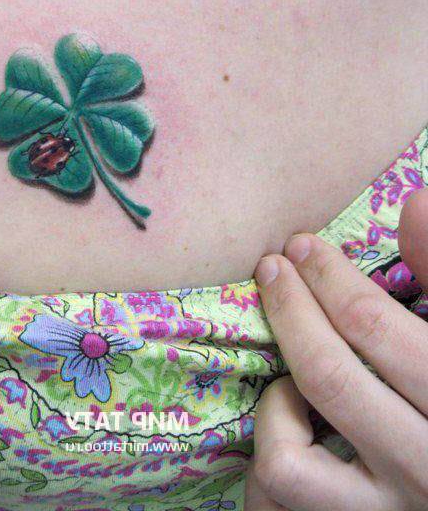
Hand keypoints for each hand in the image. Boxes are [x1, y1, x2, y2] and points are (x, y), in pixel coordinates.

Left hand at [244, 188, 427, 510]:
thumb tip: (416, 202)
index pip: (380, 333)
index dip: (333, 280)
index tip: (304, 246)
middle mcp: (427, 471)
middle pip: (333, 380)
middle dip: (292, 310)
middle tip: (274, 266)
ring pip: (291, 461)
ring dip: (277, 399)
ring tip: (289, 371)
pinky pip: (281, 489)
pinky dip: (272, 445)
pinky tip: (293, 423)